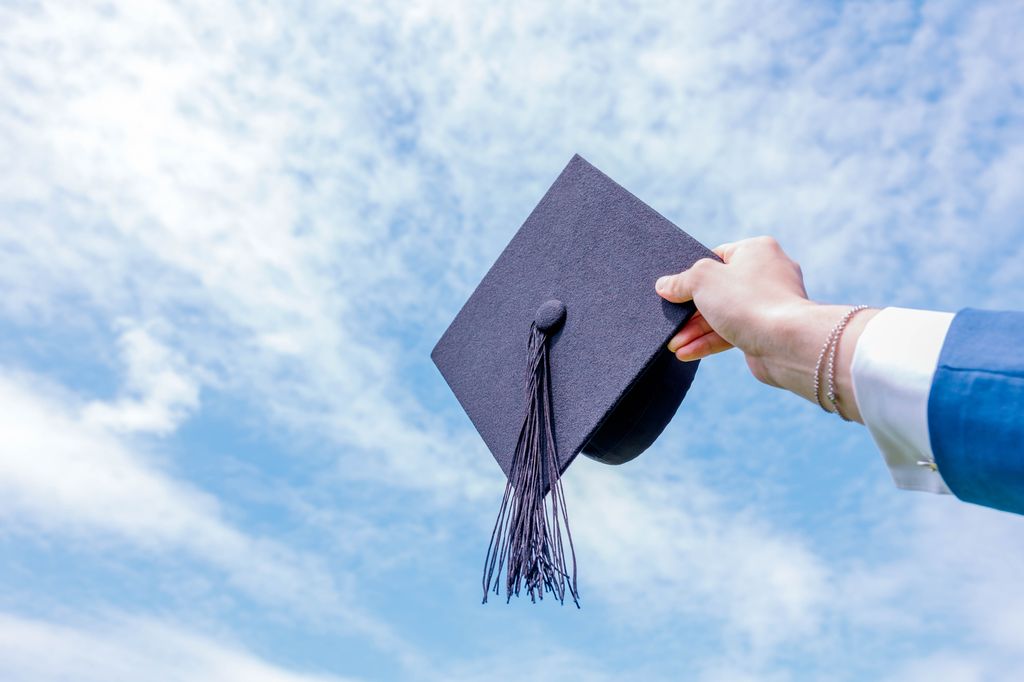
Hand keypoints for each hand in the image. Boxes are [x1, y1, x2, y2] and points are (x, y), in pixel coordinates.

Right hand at [655, 236, 877, 421]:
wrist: (786, 342)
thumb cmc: (747, 301)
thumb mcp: (702, 280)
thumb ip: (681, 280)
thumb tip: (664, 285)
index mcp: (757, 250)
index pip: (717, 257)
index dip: (693, 273)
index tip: (675, 288)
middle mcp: (767, 274)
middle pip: (718, 289)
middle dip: (691, 310)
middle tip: (671, 322)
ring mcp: (769, 304)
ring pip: (724, 314)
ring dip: (696, 330)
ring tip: (674, 344)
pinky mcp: (767, 331)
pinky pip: (733, 333)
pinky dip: (710, 342)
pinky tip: (687, 352)